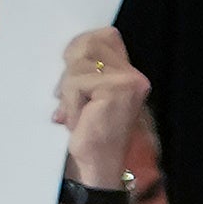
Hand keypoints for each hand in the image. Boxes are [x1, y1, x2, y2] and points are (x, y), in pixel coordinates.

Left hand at [56, 25, 149, 186]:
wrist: (96, 168)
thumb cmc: (89, 134)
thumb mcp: (86, 93)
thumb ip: (85, 69)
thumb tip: (68, 50)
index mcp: (129, 74)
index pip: (105, 35)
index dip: (81, 48)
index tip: (71, 77)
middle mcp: (134, 76)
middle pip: (89, 44)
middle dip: (71, 70)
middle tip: (68, 98)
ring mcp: (128, 82)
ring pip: (80, 63)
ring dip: (68, 90)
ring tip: (74, 113)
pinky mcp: (116, 90)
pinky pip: (78, 82)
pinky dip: (69, 102)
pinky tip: (75, 120)